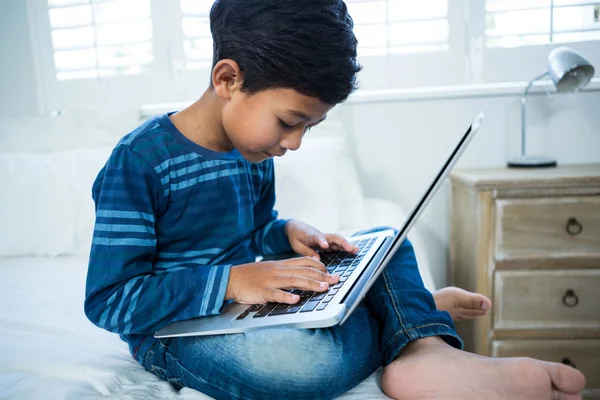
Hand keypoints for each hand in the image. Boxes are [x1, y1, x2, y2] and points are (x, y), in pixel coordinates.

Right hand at [225, 257, 339, 304]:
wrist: (230, 279)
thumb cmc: (251, 276)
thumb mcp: (271, 270)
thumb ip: (287, 272)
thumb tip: (304, 276)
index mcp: (280, 265)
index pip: (304, 262)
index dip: (319, 267)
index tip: (331, 272)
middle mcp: (278, 270)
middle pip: (303, 271)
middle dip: (321, 276)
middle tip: (335, 280)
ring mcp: (269, 280)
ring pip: (293, 280)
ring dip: (309, 284)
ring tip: (323, 288)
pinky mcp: (261, 291)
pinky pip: (274, 294)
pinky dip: (286, 296)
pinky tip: (296, 299)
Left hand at [284, 220, 358, 259]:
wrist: (296, 227)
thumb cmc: (295, 236)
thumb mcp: (296, 245)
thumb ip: (306, 252)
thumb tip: (317, 259)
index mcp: (311, 235)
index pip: (317, 237)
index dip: (321, 241)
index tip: (325, 245)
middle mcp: (321, 235)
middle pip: (333, 237)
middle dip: (342, 242)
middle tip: (350, 248)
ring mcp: (325, 238)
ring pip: (338, 240)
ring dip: (347, 244)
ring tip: (356, 250)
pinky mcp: (328, 241)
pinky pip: (337, 244)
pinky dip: (345, 247)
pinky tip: (354, 251)